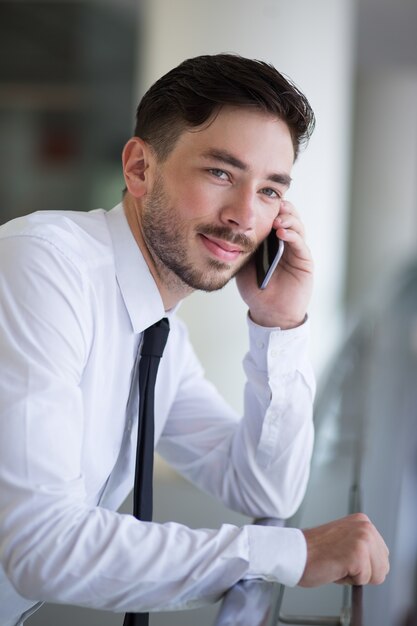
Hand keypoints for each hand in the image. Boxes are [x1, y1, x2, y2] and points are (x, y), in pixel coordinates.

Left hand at [235, 201, 312, 328]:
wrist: (268, 312)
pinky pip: (300, 244)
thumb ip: (242, 245)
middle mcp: (286, 242)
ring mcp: (297, 251)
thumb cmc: (255, 289)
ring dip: (288, 219)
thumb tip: (233, 226)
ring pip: (297, 226)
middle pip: (289, 216)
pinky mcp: (305, 261)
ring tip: (276, 219)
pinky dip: (292, 235)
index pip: (274, 216)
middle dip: (282, 208)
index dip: (270, 206)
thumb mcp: (243, 263)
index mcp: (271, 240)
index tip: (259, 199)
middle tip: (272, 204)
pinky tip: (282, 233)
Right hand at [299, 513, 389, 586]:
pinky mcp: (357, 554)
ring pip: (376, 575)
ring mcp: (362, 539)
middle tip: (339, 561)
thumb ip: (362, 546)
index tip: (343, 555)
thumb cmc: (314, 551)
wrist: (294, 552)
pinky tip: (334, 567)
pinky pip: (364, 581)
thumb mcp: (344, 540)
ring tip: (337, 564)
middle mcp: (365, 527)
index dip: (363, 565)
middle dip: (363, 572)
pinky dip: (348, 580)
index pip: (382, 555)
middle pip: (383, 567)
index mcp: (363, 522)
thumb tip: (376, 564)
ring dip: (356, 577)